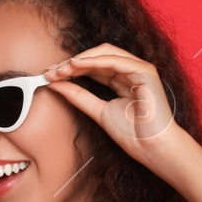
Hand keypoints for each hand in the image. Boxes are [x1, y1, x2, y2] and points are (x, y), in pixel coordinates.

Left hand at [42, 44, 185, 168]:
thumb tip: (56, 84)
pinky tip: (77, 65)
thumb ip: (78, 96)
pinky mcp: (145, 71)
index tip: (50, 75)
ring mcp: (139, 69)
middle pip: (97, 57)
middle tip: (51, 71)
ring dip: (80, 60)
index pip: (93, 67)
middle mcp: (130, 71)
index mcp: (122, 80)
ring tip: (61, 69)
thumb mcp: (98, 111)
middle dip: (72, 62)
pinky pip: (115, 61)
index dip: (71, 68)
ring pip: (105, 54)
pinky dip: (94, 61)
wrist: (151, 147)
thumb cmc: (133, 134)